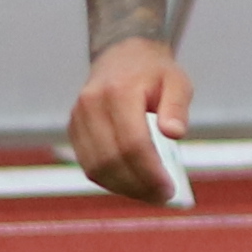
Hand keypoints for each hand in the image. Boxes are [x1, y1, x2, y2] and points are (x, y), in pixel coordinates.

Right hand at [66, 37, 195, 204]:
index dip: (150, 172)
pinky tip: (132, 185)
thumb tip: (175, 133)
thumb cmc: (154, 73)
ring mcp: (78, 117)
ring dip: (124, 188)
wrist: (122, 55)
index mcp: (119, 91)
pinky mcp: (74, 128)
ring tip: (150, 194)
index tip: (170, 188)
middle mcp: (92, 104)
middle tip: (163, 196)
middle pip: (112, 160)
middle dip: (139, 185)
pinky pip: (89, 165)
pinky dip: (110, 181)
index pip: (132, 143)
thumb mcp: (177, 82)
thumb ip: (177, 107)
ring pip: (96, 167)